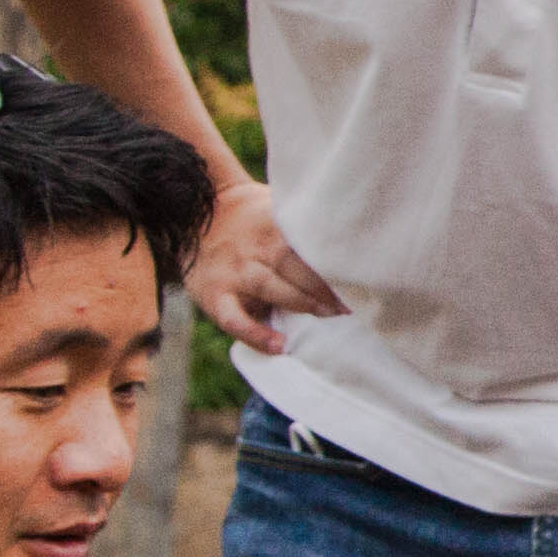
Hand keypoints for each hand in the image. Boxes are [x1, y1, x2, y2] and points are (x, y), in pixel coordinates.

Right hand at [187, 176, 345, 352]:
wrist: (194, 215)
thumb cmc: (251, 219)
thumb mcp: (279, 211)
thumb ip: (306, 229)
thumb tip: (354, 247)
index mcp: (275, 227)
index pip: (311, 244)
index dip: (337, 261)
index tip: (364, 274)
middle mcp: (256, 249)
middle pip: (296, 266)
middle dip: (328, 287)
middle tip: (356, 303)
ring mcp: (235, 273)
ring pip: (273, 289)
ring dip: (305, 304)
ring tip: (332, 317)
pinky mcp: (215, 296)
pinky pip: (234, 319)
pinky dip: (256, 334)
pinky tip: (279, 345)